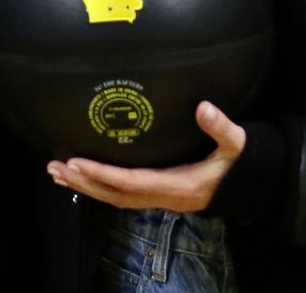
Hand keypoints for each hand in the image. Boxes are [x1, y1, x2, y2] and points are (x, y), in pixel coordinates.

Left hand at [47, 101, 244, 211]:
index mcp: (178, 185)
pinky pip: (124, 196)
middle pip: (115, 195)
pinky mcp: (161, 196)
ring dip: (87, 187)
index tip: (75, 161)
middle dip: (83, 182)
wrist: (251, 187)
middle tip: (54, 167)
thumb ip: (222, 127)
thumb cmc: (242, 163)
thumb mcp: (237, 145)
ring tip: (58, 173)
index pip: (131, 182)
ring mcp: (162, 200)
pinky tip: (86, 178)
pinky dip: (101, 188)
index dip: (102, 173)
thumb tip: (203, 107)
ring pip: (116, 198)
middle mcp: (165, 198)